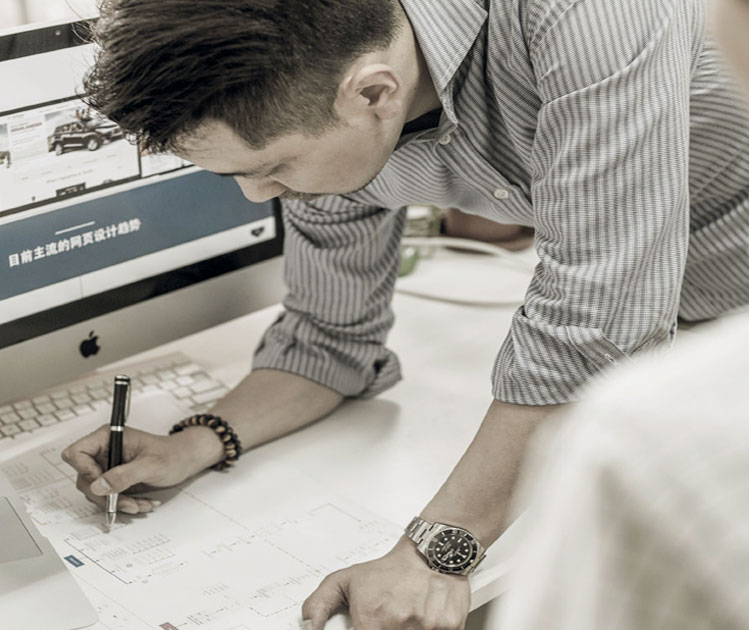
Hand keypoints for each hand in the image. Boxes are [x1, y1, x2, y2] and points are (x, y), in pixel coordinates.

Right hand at [61, 425, 218, 514]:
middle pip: (84, 478)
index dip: (84, 470)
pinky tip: (143, 504)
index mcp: (108, 437)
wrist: (184, 461)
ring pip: (96, 492)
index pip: (77, 453)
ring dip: (117, 503)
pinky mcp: (114, 480)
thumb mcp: (151, 465)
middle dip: (106, 495)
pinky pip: (109, 498)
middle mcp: (104, 451)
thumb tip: (98, 486)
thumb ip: (124, 475)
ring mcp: (108, 467)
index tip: (102, 484)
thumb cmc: (172, 454)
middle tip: (129, 503)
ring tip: (141, 505)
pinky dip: (124, 504)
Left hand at [302, 538, 470, 629]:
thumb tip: (308, 626)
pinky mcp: (451, 628)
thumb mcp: (346, 581)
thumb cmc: (389, 570)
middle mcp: (400, 625)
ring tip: (405, 618)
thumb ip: (319, 604)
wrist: (430, 553)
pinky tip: (423, 619)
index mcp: (372, 620)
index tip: (365, 629)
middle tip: (386, 621)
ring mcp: (428, 628)